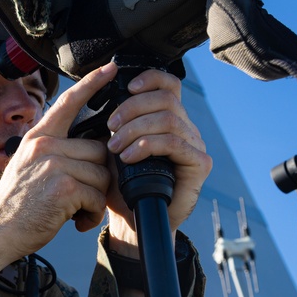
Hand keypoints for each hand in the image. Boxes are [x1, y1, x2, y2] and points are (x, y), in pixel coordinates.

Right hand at [0, 63, 121, 279]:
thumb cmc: (17, 206)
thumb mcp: (29, 167)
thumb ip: (55, 152)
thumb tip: (92, 150)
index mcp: (37, 137)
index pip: (68, 102)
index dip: (92, 83)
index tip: (111, 68)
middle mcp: (45, 145)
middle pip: (98, 150)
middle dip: (97, 176)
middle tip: (80, 198)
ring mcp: (54, 164)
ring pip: (102, 175)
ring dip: (95, 199)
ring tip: (76, 212)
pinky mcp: (64, 187)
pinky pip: (97, 196)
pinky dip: (92, 214)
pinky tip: (77, 222)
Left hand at [102, 66, 211, 254]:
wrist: (132, 219)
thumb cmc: (121, 183)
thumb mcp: (113, 146)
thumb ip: (115, 122)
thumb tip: (98, 95)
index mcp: (168, 118)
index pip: (169, 85)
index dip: (150, 78)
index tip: (126, 86)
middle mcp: (186, 128)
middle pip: (166, 98)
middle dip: (133, 108)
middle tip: (110, 127)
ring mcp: (195, 145)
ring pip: (168, 119)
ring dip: (136, 129)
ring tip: (115, 147)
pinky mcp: (199, 164)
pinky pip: (175, 143)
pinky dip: (148, 146)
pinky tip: (129, 157)